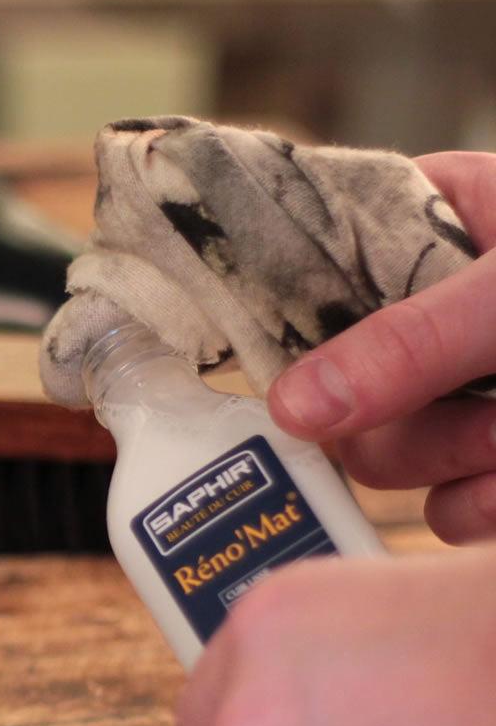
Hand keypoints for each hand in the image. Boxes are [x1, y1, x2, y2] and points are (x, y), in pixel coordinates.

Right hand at [268, 151, 495, 542]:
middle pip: (335, 380)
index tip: (251, 347)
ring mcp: (461, 387)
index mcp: (433, 217)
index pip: (306, 247)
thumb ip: (409, 344)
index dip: (272, 302)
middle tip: (474, 404)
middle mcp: (433, 304)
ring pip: (386, 453)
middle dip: (403, 412)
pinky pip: (441, 508)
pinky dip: (482, 504)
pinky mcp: (486, 462)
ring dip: (456, 457)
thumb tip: (287, 408)